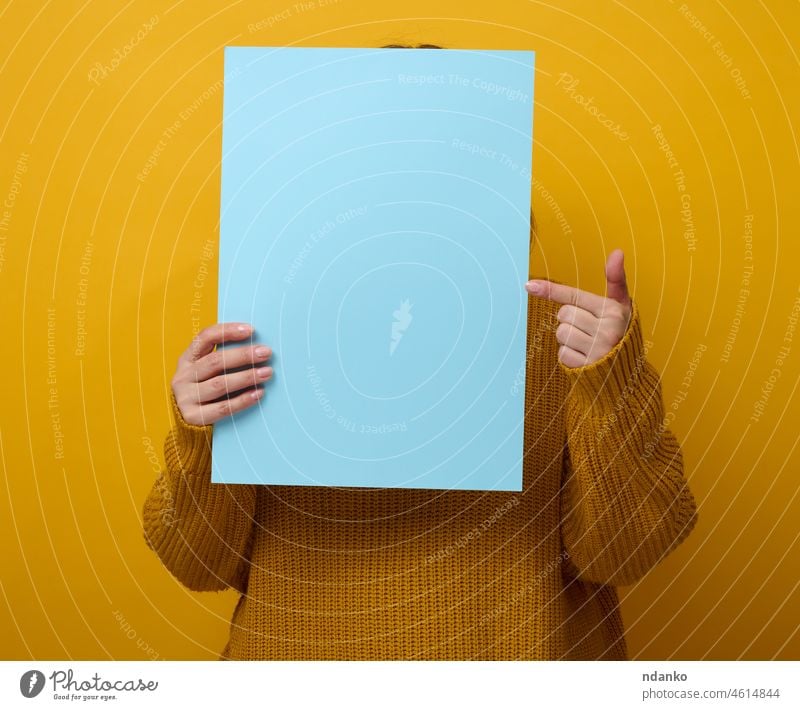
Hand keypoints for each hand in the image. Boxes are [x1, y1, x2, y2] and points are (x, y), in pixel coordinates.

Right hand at [171, 323, 272, 425]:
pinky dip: (243, 400)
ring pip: (219, 384)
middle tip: (266, 353)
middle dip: (243, 355)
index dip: (227, 331)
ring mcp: (185, 397)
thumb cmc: (206, 391)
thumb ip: (224, 360)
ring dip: (246, 377)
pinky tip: (259, 393)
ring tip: (267, 372)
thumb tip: (257, 347)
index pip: (205, 338)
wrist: (188, 426)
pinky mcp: (193, 417)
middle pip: (215, 361)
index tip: (251, 330)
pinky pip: (222, 407)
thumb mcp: (207, 372)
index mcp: (187, 359)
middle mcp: (183, 376)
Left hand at [524, 248, 632, 367]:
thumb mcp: (622, 304)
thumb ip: (616, 279)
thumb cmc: (621, 330)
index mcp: (614, 311)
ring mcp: (597, 351)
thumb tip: (617, 252)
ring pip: (561, 333)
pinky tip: (583, 355)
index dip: (552, 290)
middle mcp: (607, 330)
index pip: (575, 297)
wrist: (629, 368)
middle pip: (565, 314)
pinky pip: (562, 354)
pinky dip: (569, 355)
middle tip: (587, 326)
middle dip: (570, 319)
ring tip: (586, 341)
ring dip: (568, 337)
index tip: (530, 286)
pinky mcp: (587, 369)